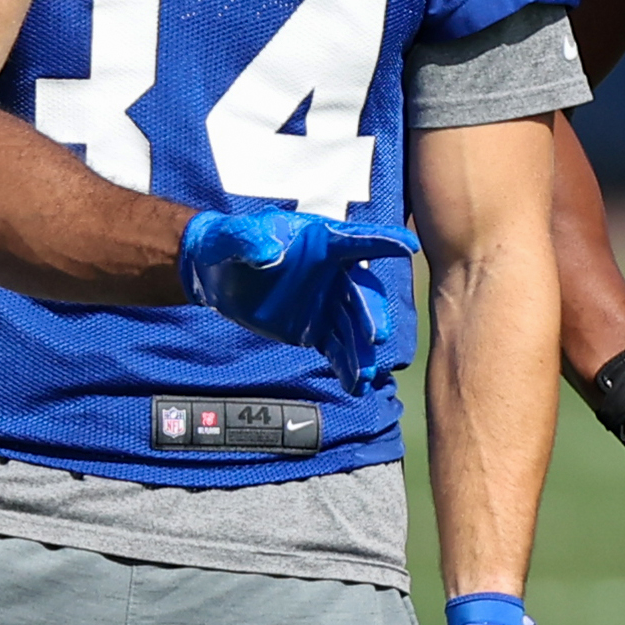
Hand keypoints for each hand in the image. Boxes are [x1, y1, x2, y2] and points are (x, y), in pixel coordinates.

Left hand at [181, 209, 419, 390]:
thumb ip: (249, 240)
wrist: (217, 276)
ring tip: (366, 375)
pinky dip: (348, 369)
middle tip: (376, 336)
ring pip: (353, 329)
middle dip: (371, 315)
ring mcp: (328, 305)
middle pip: (361, 294)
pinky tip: (356, 387)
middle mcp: (334, 274)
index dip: (382, 241)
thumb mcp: (231, 236)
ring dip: (362, 351)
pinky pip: (337, 351)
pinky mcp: (317, 331)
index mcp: (322, 242)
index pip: (356, 240)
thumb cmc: (229, 243)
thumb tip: (267, 252)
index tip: (408, 245)